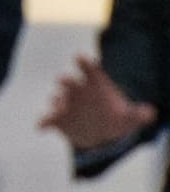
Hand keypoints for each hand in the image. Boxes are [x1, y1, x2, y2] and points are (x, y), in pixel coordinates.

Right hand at [39, 56, 157, 151]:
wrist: (101, 133)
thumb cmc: (116, 118)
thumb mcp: (131, 117)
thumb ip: (140, 113)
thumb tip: (151, 113)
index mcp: (94, 85)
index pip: (89, 69)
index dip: (84, 63)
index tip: (78, 57)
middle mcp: (77, 92)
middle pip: (70, 82)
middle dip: (66, 81)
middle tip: (63, 80)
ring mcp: (65, 105)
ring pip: (58, 100)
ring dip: (57, 102)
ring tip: (60, 108)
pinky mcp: (57, 120)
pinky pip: (47, 120)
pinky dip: (43, 122)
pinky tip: (40, 126)